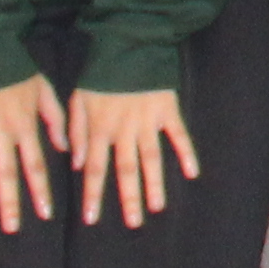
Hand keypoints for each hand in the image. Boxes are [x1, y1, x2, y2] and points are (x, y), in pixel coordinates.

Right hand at [0, 77, 65, 231]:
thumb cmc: (18, 68)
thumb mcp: (46, 90)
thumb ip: (56, 120)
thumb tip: (67, 149)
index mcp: (25, 126)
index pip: (35, 165)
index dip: (40, 190)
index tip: (45, 214)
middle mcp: (2, 133)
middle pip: (7, 173)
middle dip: (11, 202)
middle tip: (12, 228)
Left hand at [67, 84, 199, 225]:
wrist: (128, 44)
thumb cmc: (99, 72)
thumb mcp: (77, 99)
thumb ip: (75, 131)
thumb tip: (75, 163)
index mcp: (100, 128)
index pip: (94, 168)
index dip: (93, 194)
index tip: (92, 219)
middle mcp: (124, 130)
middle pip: (126, 170)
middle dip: (129, 198)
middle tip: (134, 223)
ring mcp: (148, 121)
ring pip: (152, 158)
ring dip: (154, 184)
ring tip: (157, 207)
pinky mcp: (168, 110)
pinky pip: (179, 134)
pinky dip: (186, 153)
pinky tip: (193, 172)